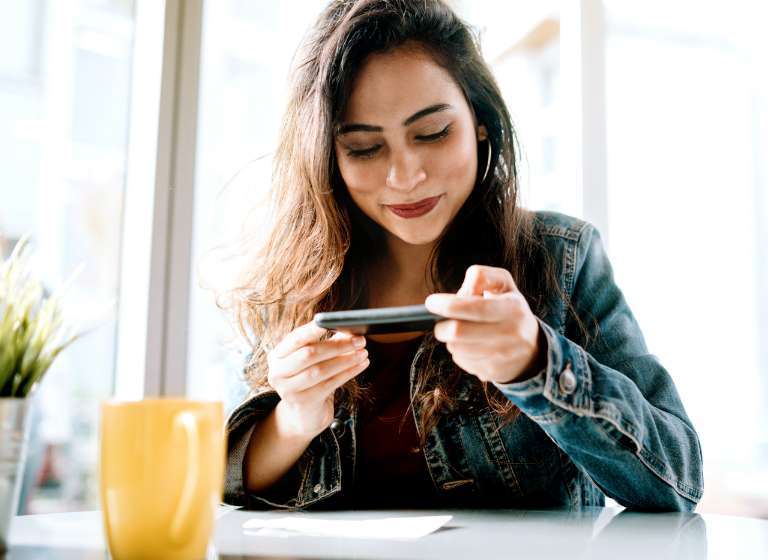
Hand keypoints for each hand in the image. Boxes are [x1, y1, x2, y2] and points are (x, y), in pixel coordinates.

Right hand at [267, 321, 368, 436]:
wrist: (303, 414)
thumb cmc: (310, 379)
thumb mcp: (313, 360)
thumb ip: (327, 343)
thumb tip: (350, 330)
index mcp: (277, 355)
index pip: (295, 338)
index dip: (313, 329)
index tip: (331, 321)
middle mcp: (277, 372)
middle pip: (309, 354)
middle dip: (337, 345)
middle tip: (359, 340)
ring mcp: (287, 389)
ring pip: (320, 370)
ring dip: (345, 360)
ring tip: (363, 353)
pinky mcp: (302, 402)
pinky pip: (329, 384)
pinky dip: (348, 373)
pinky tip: (360, 366)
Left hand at [425, 265, 545, 383]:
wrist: (533, 348)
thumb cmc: (510, 308)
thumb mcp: (503, 283)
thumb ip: (481, 277)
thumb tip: (460, 294)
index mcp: (512, 308)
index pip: (474, 308)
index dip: (447, 305)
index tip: (431, 302)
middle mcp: (511, 334)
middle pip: (458, 333)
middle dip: (442, 326)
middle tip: (441, 321)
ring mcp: (503, 356)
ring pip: (456, 349)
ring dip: (450, 340)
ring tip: (460, 332)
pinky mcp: (493, 372)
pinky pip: (462, 361)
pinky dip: (459, 352)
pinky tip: (470, 345)